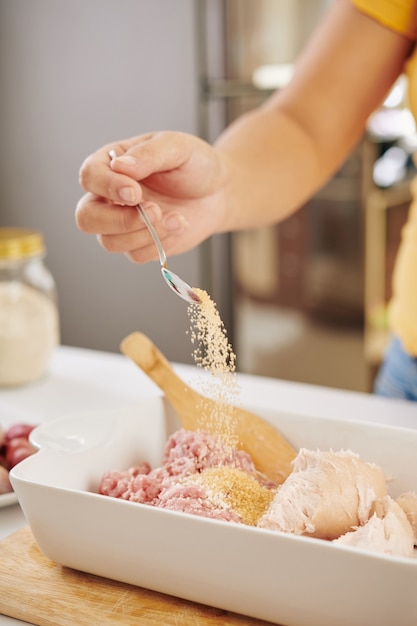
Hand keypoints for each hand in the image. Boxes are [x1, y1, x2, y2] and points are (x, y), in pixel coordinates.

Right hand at [76, 131, 226, 262]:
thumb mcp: (177, 148)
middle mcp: (109, 197)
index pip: (89, 177)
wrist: (219, 192)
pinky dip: (159, 244)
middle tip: (154, 212)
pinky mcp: (139, 244)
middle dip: (118, 221)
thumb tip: (120, 167)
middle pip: (87, 217)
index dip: (107, 187)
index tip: (135, 193)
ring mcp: (122, 223)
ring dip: (144, 234)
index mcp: (111, 165)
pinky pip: (136, 255)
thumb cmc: (194, 165)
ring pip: (109, 242)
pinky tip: (178, 225)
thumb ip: (149, 154)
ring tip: (176, 217)